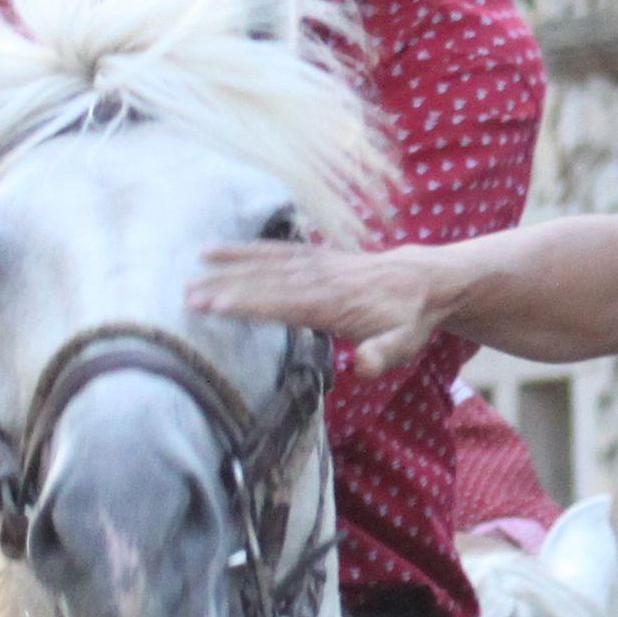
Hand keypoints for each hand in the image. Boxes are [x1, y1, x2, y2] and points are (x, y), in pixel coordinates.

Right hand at [201, 239, 456, 371]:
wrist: (428, 280)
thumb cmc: (411, 319)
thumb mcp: (408, 343)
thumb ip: (385, 354)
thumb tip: (362, 367)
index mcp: (339, 303)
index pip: (288, 304)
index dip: (253, 304)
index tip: (217, 306)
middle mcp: (324, 280)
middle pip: (270, 282)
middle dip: (230, 287)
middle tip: (189, 294)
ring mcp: (319, 264)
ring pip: (269, 263)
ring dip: (231, 265)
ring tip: (194, 269)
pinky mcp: (317, 256)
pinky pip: (278, 251)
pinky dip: (248, 249)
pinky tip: (217, 250)